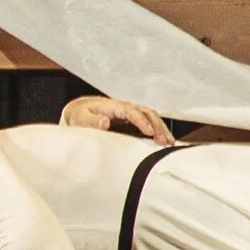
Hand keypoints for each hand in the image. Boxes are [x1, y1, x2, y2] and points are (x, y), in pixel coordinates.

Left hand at [60, 95, 175, 144]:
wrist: (79, 111)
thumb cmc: (80, 115)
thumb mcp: (81, 118)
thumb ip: (92, 121)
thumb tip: (105, 122)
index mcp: (114, 106)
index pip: (132, 111)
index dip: (142, 121)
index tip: (149, 132)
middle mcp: (125, 108)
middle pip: (147, 112)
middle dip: (157, 126)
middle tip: (163, 141)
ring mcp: (130, 113)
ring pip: (151, 117)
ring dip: (161, 129)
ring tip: (169, 143)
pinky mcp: (132, 120)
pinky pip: (149, 123)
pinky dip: (158, 131)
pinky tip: (165, 141)